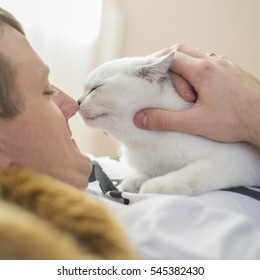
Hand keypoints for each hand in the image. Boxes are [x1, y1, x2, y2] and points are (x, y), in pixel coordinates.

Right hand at [135, 44, 259, 146]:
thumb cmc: (235, 121)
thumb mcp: (195, 123)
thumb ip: (165, 120)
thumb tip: (141, 118)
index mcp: (203, 71)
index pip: (172, 57)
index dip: (157, 64)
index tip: (148, 74)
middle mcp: (214, 62)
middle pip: (184, 51)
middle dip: (168, 61)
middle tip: (160, 76)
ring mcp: (226, 65)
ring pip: (198, 55)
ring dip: (184, 65)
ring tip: (180, 86)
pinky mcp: (233, 72)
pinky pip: (211, 62)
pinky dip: (198, 68)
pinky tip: (199, 86)